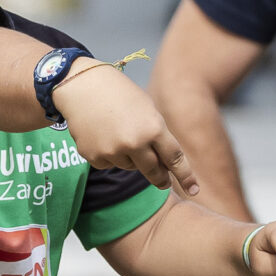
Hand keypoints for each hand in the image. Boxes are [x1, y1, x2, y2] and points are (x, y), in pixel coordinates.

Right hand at [55, 62, 200, 194]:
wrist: (81, 86)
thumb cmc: (119, 94)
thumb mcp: (147, 110)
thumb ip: (157, 136)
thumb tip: (165, 164)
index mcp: (153, 128)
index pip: (174, 158)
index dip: (185, 176)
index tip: (194, 189)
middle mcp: (134, 143)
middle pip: (154, 171)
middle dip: (161, 179)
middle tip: (165, 183)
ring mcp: (113, 152)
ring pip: (131, 167)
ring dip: (132, 158)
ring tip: (119, 133)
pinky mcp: (94, 157)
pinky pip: (110, 165)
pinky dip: (110, 156)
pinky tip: (103, 136)